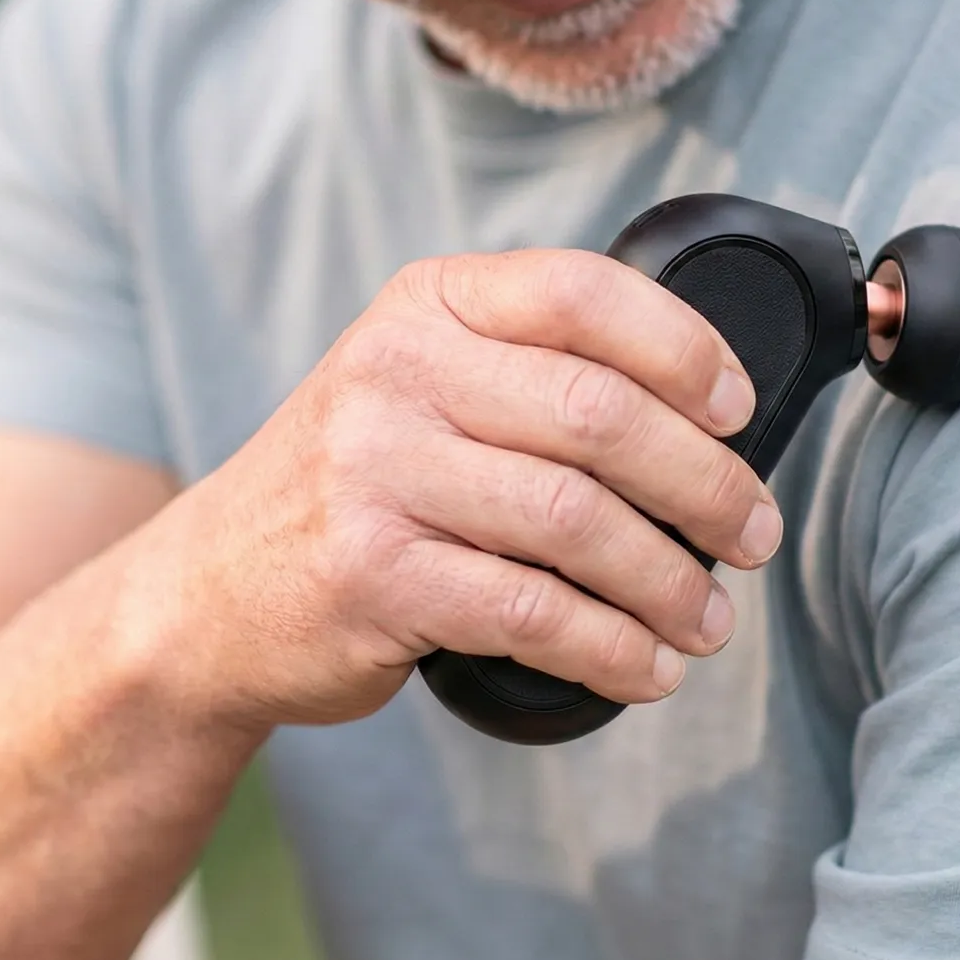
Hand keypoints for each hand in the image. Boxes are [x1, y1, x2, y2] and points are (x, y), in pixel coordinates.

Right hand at [134, 249, 784, 730]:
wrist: (205, 592)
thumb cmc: (353, 486)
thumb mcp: (418, 385)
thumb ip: (529, 371)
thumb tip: (708, 420)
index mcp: (427, 305)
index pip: (583, 293)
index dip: (686, 349)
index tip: (741, 413)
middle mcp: (396, 372)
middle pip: (599, 417)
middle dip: (706, 485)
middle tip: (753, 535)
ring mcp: (374, 472)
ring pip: (576, 522)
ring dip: (670, 582)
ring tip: (708, 618)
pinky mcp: (371, 576)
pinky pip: (532, 612)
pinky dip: (612, 648)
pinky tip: (647, 666)